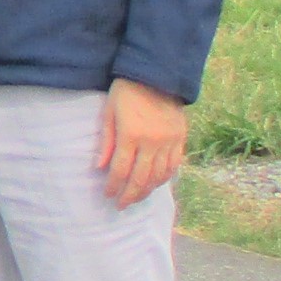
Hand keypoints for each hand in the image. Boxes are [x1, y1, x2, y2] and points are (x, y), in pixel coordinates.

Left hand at [94, 77, 189, 206]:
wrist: (157, 75)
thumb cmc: (126, 92)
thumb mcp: (109, 113)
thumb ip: (106, 142)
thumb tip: (99, 167)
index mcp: (131, 135)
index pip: (121, 169)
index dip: (114, 186)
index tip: (108, 195)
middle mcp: (152, 142)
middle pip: (141, 178)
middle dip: (130, 195)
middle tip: (121, 205)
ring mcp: (169, 141)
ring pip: (159, 176)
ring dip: (147, 190)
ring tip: (136, 198)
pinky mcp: (181, 139)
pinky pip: (174, 165)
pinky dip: (164, 178)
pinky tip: (155, 184)